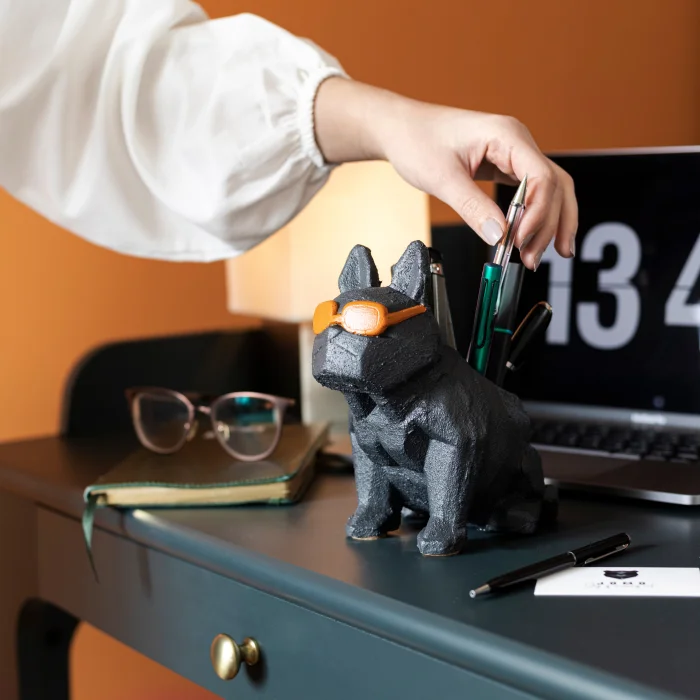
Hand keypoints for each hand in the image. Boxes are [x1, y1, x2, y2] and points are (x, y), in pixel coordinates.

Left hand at [314, 78, 577, 270]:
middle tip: (532, 258)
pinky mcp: (505, 165)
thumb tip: (498, 236)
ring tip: (536, 256)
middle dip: (549, 225)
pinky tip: (531, 238)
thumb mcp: (442, 178)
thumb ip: (473, 208)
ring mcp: (513, 154)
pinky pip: (531, 192)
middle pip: (555, 186)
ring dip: (548, 223)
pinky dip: (534, 216)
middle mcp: (517, 142)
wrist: (400, 129)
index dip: (538, 213)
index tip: (521, 240)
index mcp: (507, 135)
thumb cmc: (416, 140)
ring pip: (549, 190)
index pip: (542, 177)